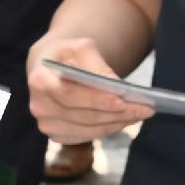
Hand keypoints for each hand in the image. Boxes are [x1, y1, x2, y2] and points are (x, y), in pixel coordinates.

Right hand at [25, 34, 151, 142]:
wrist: (52, 67)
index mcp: (39, 80)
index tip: (122, 101)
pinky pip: (87, 136)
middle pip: (82, 116)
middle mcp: (39, 106)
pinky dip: (108, 129)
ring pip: (88, 129)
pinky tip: (125, 120)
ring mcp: (47, 124)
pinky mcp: (57, 136)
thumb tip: (118, 88)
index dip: (96, 100)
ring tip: (140, 114)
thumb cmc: (68, 55)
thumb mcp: (81, 48)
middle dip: (116, 114)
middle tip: (145, 109)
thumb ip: (97, 66)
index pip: (70, 95)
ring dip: (117, 123)